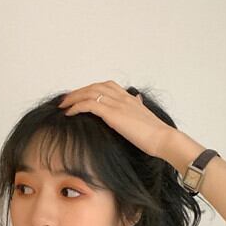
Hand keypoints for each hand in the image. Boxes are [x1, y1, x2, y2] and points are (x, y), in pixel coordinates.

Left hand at [58, 80, 174, 158]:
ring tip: (63, 105)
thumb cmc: (155, 134)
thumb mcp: (145, 116)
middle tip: (65, 99)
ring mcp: (117, 104)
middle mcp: (122, 97)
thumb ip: (138, 106)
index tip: (79, 96)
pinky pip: (89, 105)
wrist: (162, 139)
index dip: (90, 89)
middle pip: (94, 87)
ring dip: (73, 97)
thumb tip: (137, 99)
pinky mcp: (113, 114)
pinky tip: (69, 113)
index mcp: (129, 98)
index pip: (105, 86)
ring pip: (90, 93)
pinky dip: (77, 107)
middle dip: (78, 92)